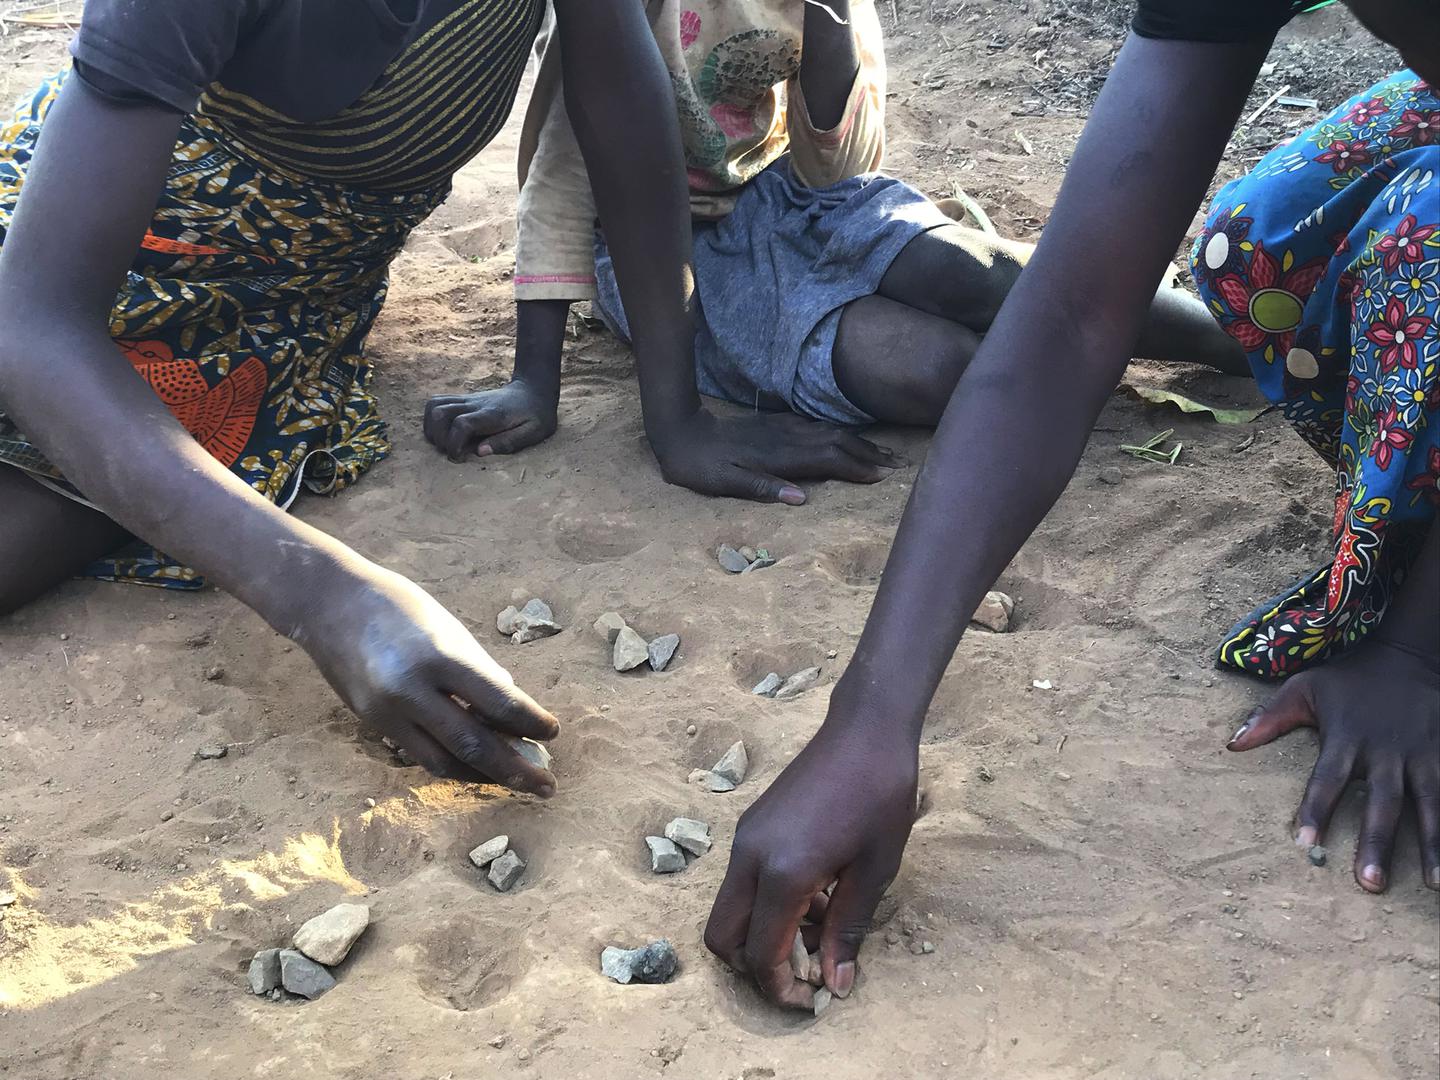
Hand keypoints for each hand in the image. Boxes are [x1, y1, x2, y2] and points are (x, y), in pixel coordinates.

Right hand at [298, 562, 559, 793]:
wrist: (329, 602)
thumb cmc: (399, 606)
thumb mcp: (447, 627)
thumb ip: (479, 669)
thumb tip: (511, 705)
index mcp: (440, 657)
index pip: (498, 702)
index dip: (531, 723)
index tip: (553, 733)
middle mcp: (412, 690)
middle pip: (473, 744)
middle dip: (515, 769)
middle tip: (547, 787)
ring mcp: (388, 711)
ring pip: (443, 762)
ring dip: (483, 776)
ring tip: (514, 782)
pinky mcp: (372, 722)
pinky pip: (419, 754)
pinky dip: (451, 764)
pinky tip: (474, 767)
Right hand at [423, 379, 558, 461]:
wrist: (533, 390)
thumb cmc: (536, 415)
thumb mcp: (534, 432)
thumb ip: (508, 442)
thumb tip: (480, 452)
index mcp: (493, 415)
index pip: (462, 424)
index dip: (454, 443)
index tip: (459, 457)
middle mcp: (475, 404)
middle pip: (440, 413)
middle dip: (438, 438)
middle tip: (451, 451)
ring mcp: (467, 400)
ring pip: (434, 406)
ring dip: (432, 428)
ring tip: (445, 443)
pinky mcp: (462, 399)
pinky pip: (436, 403)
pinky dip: (432, 419)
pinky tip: (443, 432)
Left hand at [649, 408, 897, 503]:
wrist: (681, 431)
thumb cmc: (700, 466)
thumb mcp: (725, 482)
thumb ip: (762, 488)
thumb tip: (801, 499)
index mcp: (779, 457)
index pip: (829, 460)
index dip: (858, 468)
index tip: (885, 477)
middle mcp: (786, 439)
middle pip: (838, 444)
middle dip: (870, 455)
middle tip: (899, 466)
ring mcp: (783, 429)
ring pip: (831, 433)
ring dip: (859, 443)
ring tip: (884, 454)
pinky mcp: (776, 425)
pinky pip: (816, 427)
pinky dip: (839, 434)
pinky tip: (848, 439)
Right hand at [705, 721, 916, 1008]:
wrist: (866, 731)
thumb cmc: (880, 797)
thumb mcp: (874, 871)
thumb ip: (848, 930)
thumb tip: (835, 985)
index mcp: (782, 873)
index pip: (760, 954)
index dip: (780, 988)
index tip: (810, 1001)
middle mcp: (750, 856)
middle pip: (722, 938)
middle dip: (754, 968)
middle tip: (802, 974)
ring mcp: (745, 838)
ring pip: (728, 910)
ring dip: (761, 934)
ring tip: (819, 928)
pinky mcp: (751, 825)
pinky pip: (741, 881)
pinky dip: (764, 905)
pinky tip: (814, 893)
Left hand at [1228, 639, 1439, 891]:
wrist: (1410, 653)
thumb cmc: (1348, 677)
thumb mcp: (1304, 687)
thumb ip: (1269, 717)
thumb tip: (1232, 745)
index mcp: (1347, 738)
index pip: (1327, 780)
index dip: (1315, 811)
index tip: (1305, 844)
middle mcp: (1387, 751)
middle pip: (1382, 803)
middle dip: (1377, 844)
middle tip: (1369, 884)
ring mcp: (1422, 754)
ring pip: (1429, 805)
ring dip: (1432, 845)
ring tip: (1433, 885)